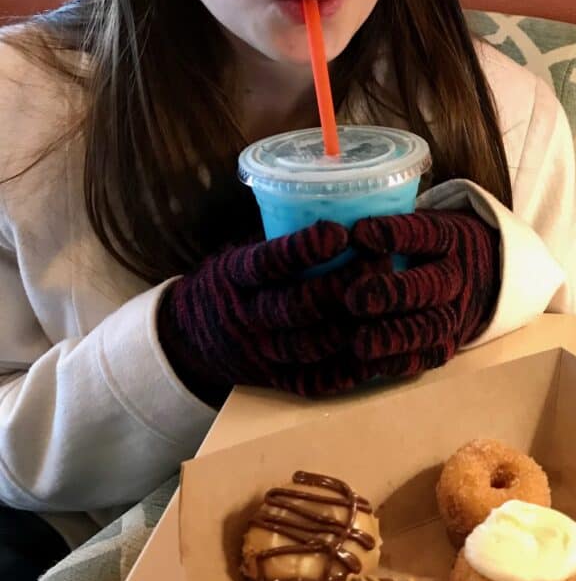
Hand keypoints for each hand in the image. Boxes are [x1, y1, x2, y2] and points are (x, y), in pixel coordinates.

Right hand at [158, 221, 364, 404]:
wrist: (188, 338)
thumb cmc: (232, 282)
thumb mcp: (240, 251)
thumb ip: (278, 236)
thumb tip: (338, 200)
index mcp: (233, 275)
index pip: (267, 262)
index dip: (303, 249)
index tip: (339, 232)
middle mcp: (244, 315)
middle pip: (294, 305)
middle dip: (340, 287)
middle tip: (379, 265)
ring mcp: (259, 352)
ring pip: (306, 345)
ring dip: (349, 327)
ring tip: (382, 306)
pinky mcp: (273, 380)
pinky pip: (311, 381)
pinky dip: (345, 371)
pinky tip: (373, 353)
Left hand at [343, 210, 500, 378]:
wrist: (481, 275)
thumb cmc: (428, 245)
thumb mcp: (418, 223)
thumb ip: (383, 227)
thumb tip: (324, 224)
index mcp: (447, 239)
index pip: (426, 233)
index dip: (395, 233)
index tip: (359, 233)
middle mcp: (455, 276)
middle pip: (431, 286)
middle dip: (393, 294)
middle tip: (354, 298)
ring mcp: (454, 313)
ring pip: (431, 327)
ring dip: (393, 336)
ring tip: (358, 342)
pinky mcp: (446, 345)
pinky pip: (425, 357)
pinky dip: (395, 363)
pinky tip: (367, 363)